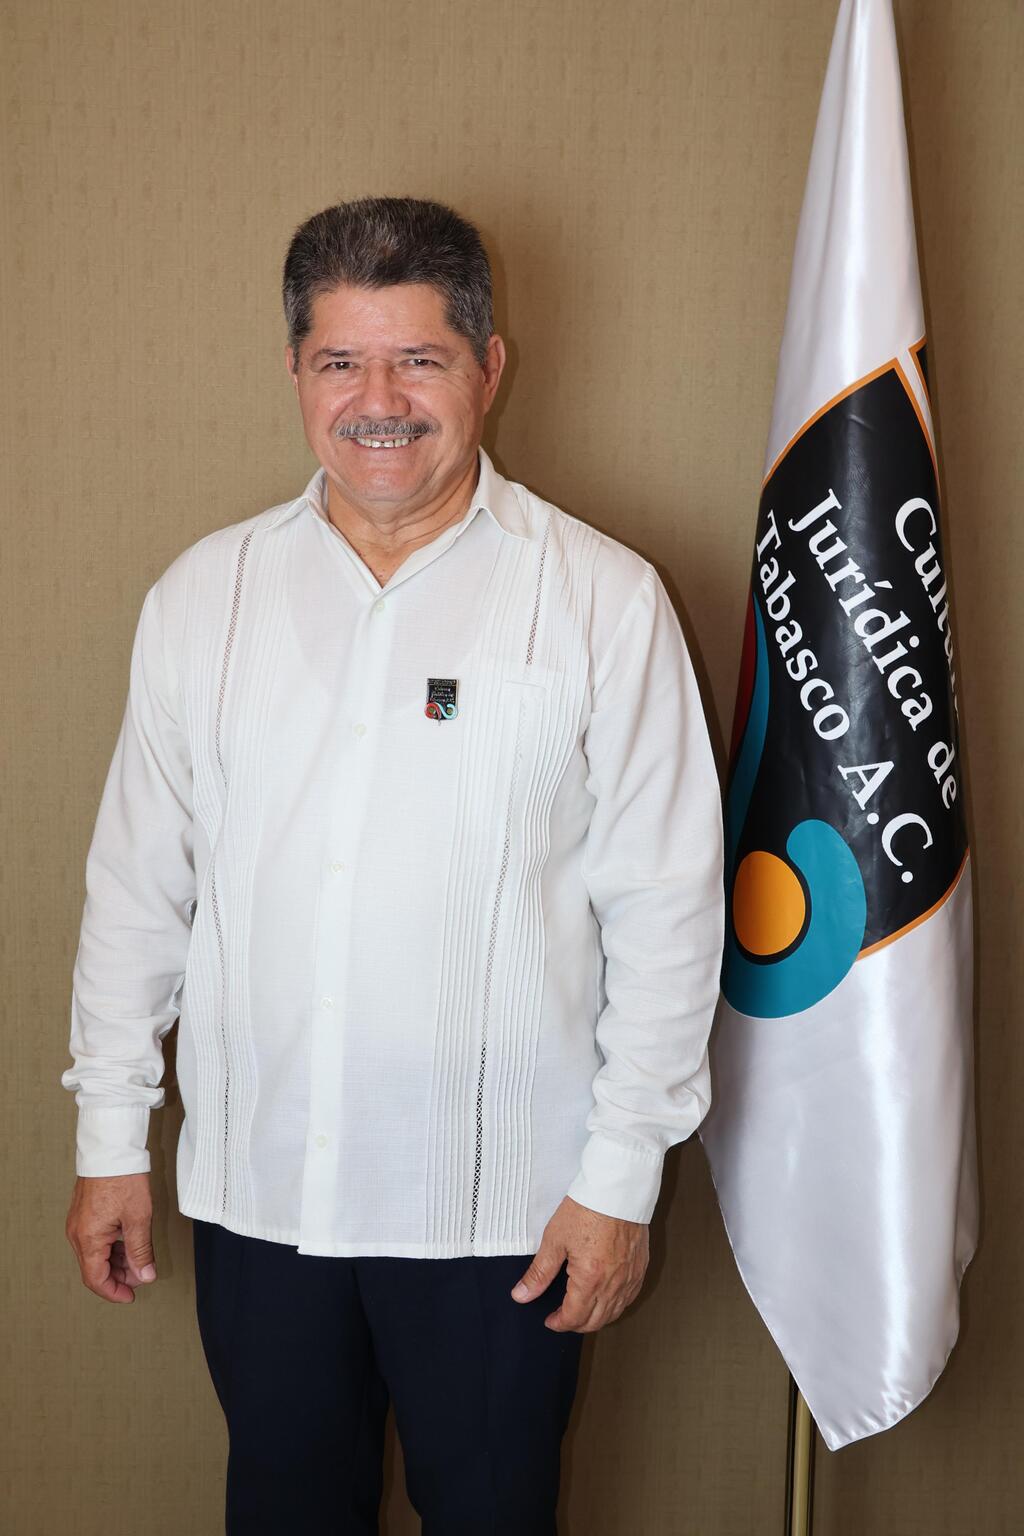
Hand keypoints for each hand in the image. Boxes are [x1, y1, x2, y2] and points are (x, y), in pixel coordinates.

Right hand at [65, 1173, 157, 1303]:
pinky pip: (95, 1240)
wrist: (111, 1148)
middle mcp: (78, 1234)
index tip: (131, 1296)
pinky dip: (111, 1247)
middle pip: (94, 1268)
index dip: (114, 1292)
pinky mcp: (84, 1214)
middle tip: (141, 1276)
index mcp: (88, 1239)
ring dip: (116, 1262)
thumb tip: (145, 1275)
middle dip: (118, 1277)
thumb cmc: (123, 1177)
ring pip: (95, 1255)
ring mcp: (79, 1223)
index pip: (96, 1279)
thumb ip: (141, 1251)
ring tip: (139, 1260)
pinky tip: (129, 1244)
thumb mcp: (138, 1218)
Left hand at [510, 1195, 648, 1332]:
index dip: (559, 1323)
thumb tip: (522, 1295)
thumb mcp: (555, 1239)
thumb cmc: (587, 1208)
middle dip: (576, 1324)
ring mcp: (630, 1276)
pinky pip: (630, 1297)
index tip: (550, 1320)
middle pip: (595, 1321)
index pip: (574, 1317)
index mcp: (590, 1279)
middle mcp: (614, 1283)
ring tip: (582, 1310)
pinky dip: (616, 1305)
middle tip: (563, 1318)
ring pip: (614, 1312)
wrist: (616, 1188)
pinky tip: (607, 1298)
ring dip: (596, 1318)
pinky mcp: (640, 1266)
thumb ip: (539, 1273)